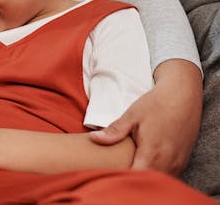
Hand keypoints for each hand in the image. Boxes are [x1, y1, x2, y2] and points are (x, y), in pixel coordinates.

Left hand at [88, 59, 202, 174]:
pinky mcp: (183, 160)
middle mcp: (169, 162)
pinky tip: (145, 164)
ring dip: (146, 176)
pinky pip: (169, 174)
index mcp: (153, 153)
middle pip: (148, 181)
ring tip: (130, 165)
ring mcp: (178, 163)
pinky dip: (157, 173)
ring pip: (159, 179)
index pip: (136, 177)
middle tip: (117, 168)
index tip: (110, 172)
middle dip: (133, 179)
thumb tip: (94, 138)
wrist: (182, 96)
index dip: (123, 177)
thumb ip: (114, 131)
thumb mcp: (132, 116)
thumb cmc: (156, 104)